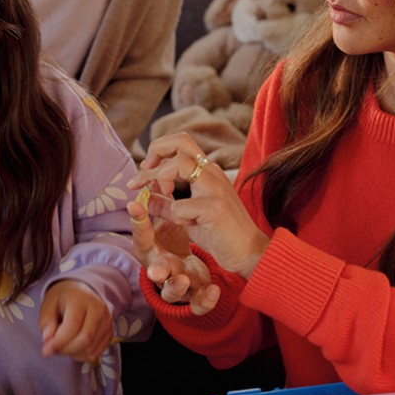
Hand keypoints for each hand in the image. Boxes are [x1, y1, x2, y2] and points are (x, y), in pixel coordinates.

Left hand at [39, 280, 112, 364]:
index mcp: (81, 298)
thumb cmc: (63, 299)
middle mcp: (99, 309)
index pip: (73, 324)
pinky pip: (95, 353)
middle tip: (52, 349)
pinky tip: (73, 347)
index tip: (46, 350)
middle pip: (85, 339)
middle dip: (65, 349)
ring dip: (72, 353)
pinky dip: (81, 356)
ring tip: (62, 346)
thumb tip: (48, 339)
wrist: (81, 292)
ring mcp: (107, 321)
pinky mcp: (109, 333)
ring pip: (90, 349)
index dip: (59, 341)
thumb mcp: (48, 304)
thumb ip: (46, 321)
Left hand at [127, 132, 269, 279]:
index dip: (157, 151)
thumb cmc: (219, 233)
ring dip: (161, 179)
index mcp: (207, 172)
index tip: (145, 170)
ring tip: (165, 196)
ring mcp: (215, 188)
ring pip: (178, 164)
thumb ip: (167, 204)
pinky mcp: (215, 208)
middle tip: (144, 171)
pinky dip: (176, 216)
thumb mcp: (187, 216)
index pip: (180, 143)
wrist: (249, 253)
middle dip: (155, 151)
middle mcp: (212, 173)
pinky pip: (181, 205)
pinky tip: (188, 224)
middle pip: (180, 141)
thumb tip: (145, 196)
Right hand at [127, 192, 219, 313]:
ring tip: (184, 280)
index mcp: (153, 252)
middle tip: (158, 271)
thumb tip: (147, 183)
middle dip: (156, 271)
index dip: (139, 227)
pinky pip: (199, 304)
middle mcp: (163, 271)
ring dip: (177, 288)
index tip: (137, 211)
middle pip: (154, 273)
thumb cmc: (182, 243)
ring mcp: (180, 286)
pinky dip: (205, 300)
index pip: (142, 241)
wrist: (211, 267)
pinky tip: (214, 291)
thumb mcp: (172, 224)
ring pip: (173, 293)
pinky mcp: (197, 297)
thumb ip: (160, 208)